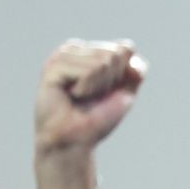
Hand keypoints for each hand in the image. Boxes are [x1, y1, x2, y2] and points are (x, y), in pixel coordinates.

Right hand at [34, 40, 145, 188]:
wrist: (76, 140)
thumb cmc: (97, 117)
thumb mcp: (125, 92)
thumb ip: (136, 70)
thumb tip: (129, 51)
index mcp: (91, 50)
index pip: (126, 48)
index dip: (124, 75)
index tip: (107, 91)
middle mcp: (76, 48)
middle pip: (116, 53)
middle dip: (111, 80)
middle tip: (92, 96)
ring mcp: (62, 55)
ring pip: (103, 61)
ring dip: (98, 86)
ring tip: (80, 96)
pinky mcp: (53, 66)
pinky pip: (88, 71)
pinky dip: (87, 89)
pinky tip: (71, 96)